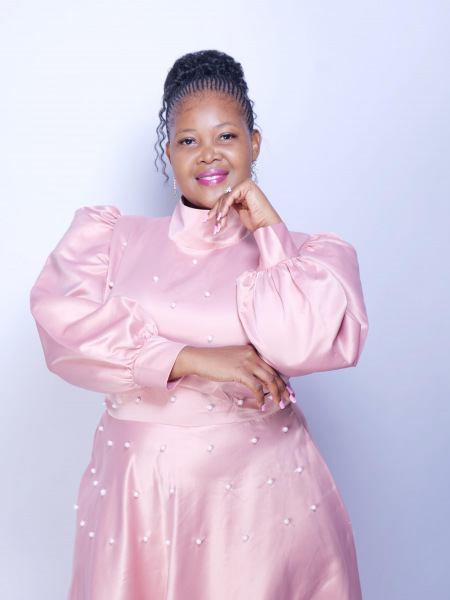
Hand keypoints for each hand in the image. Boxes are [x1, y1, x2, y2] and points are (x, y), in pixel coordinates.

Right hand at [170, 344, 292, 408]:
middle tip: (290, 399)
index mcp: (251, 351)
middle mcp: (251, 354)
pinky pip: (256, 387)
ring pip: (269, 380)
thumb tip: (257, 382)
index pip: (271, 366)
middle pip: (274, 373)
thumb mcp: (233, 361)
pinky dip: (261, 397)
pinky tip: (262, 404)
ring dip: (276, 394)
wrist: (199, 358)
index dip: (282, 380)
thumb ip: (246, 367)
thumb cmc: (213, 362)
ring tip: (279, 404)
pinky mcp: (240, 371)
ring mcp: (246, 362)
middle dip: (283, 388)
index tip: (289, 390)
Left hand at [205, 179, 281, 232]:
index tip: (207, 220)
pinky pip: (230, 196)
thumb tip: (216, 208)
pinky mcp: (246, 186)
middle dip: (216, 212)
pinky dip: (224, 207)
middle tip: (212, 224)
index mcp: (243, 191)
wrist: (266, 224)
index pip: (225, 199)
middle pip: (223, 197)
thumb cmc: (256, 220)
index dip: (215, 210)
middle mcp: (244, 186)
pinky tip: (222, 216)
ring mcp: (246, 184)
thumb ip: (230, 205)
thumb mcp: (239, 211)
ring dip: (220, 213)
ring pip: (225, 198)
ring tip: (219, 225)